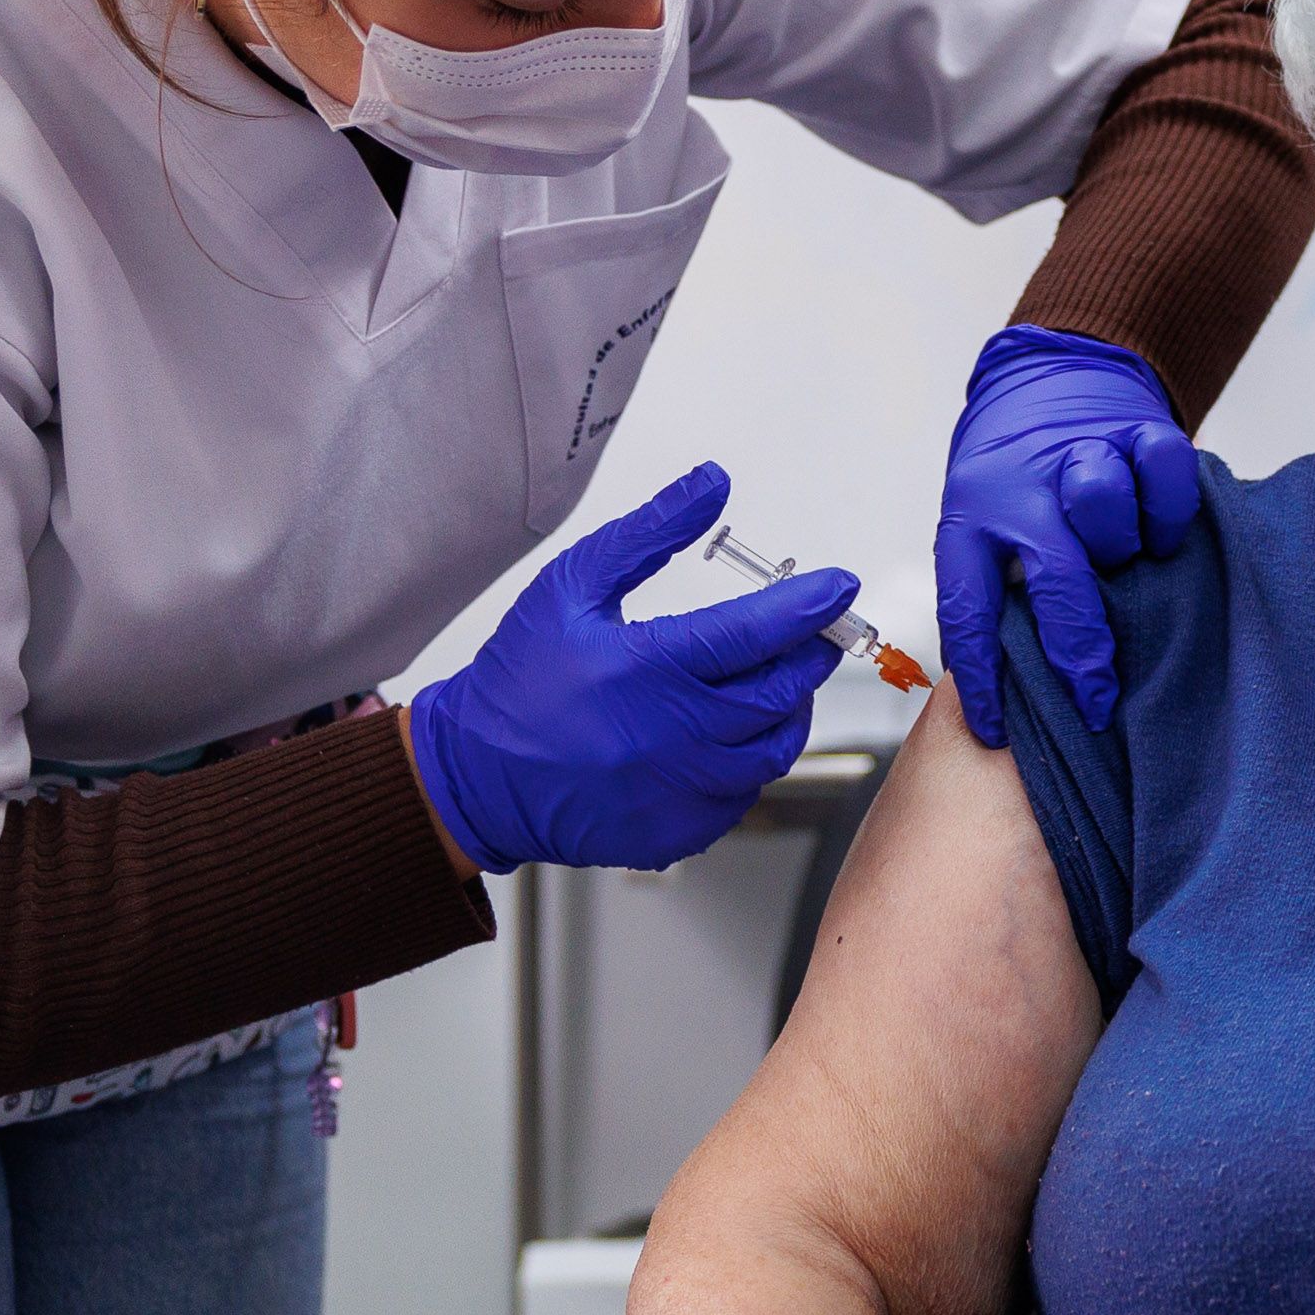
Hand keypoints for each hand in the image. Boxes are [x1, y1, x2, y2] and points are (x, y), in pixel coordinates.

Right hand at [408, 463, 853, 873]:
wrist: (474, 776)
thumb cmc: (520, 680)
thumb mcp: (573, 586)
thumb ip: (650, 533)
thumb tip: (712, 484)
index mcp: (646, 669)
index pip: (759, 631)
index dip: (810, 604)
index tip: (840, 586)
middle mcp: (671, 736)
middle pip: (781, 692)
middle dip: (807, 655)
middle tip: (808, 633)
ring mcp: (677, 790)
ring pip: (775, 747)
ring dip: (786, 709)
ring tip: (769, 681)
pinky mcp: (677, 830)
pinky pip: (745, 793)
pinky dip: (750, 760)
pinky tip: (726, 735)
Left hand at [933, 327, 1199, 741]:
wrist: (1051, 373)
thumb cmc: (1018, 475)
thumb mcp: (983, 526)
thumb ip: (998, 590)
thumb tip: (1007, 695)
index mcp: (970, 518)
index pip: (967, 606)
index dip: (982, 675)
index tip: (996, 731)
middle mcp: (1022, 486)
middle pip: (1052, 575)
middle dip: (1077, 650)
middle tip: (1097, 702)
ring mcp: (1081, 452)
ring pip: (1105, 507)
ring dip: (1118, 543)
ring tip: (1122, 559)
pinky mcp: (1136, 427)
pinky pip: (1164, 472)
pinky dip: (1170, 507)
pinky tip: (1162, 528)